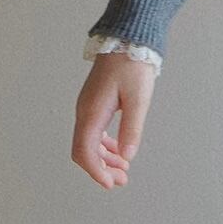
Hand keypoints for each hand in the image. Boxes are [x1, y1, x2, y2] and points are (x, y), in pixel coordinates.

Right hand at [72, 54, 157, 187]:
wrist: (128, 39)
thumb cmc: (133, 66)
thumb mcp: (138, 99)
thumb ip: (132, 129)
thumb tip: (128, 156)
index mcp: (91, 112)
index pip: (85, 151)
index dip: (96, 171)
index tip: (110, 183)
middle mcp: (85, 111)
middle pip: (84, 151)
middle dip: (100, 169)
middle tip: (121, 181)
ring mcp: (88, 107)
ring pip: (89, 142)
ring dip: (104, 159)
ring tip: (123, 170)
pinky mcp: (95, 103)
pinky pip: (94, 131)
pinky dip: (105, 145)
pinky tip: (120, 151)